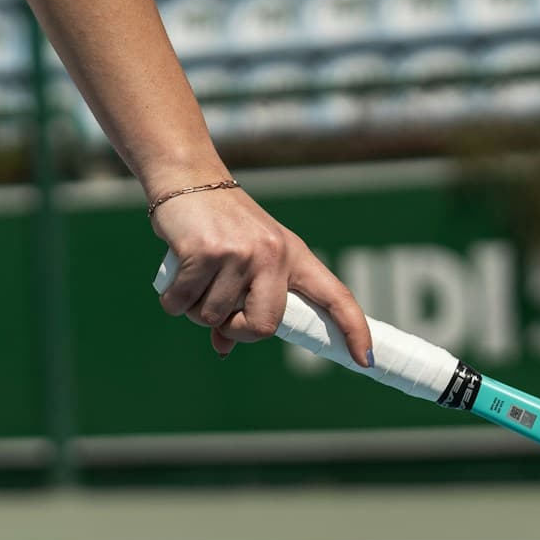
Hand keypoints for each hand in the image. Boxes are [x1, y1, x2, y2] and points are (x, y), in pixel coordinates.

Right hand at [152, 188, 371, 364]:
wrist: (188, 178)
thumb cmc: (220, 226)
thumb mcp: (245, 259)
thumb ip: (242, 303)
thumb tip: (222, 348)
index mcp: (294, 257)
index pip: (335, 297)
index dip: (354, 330)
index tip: (366, 360)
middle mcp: (273, 255)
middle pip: (263, 328)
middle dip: (235, 331)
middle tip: (220, 313)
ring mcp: (241, 253)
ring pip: (214, 318)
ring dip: (195, 310)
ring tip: (193, 279)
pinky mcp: (206, 252)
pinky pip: (183, 303)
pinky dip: (173, 300)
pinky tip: (175, 277)